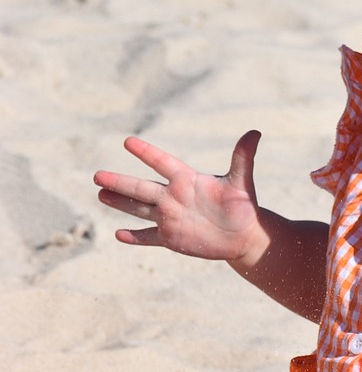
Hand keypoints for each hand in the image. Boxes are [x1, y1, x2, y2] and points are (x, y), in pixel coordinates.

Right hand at [94, 131, 264, 263]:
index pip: (163, 163)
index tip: (128, 141)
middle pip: (141, 188)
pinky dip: (135, 237)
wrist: (243, 235)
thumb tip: (255, 133)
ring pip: (139, 209)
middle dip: (120, 182)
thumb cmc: (243, 206)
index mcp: (187, 180)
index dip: (147, 153)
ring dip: (120, 203)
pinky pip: (149, 237)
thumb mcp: (242, 182)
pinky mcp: (171, 238)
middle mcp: (173, 197)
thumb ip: (243, 158)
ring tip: (100, 194)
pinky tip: (119, 234)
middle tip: (97, 175)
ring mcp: (169, 218)